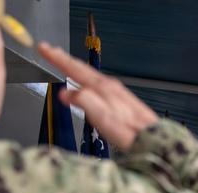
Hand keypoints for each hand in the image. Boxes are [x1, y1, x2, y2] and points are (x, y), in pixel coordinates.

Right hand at [37, 42, 158, 151]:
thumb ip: (85, 103)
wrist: (155, 139)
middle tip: (49, 49)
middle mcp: (111, 87)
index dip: (57, 58)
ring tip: (64, 61)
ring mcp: (118, 92)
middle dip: (64, 58)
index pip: (75, 68)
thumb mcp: (104, 119)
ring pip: (91, 74)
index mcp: (103, 88)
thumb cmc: (131, 133)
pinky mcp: (123, 100)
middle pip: (82, 68)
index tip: (43, 48)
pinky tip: (88, 82)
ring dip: (76, 66)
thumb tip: (66, 93)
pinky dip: (88, 77)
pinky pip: (99, 82)